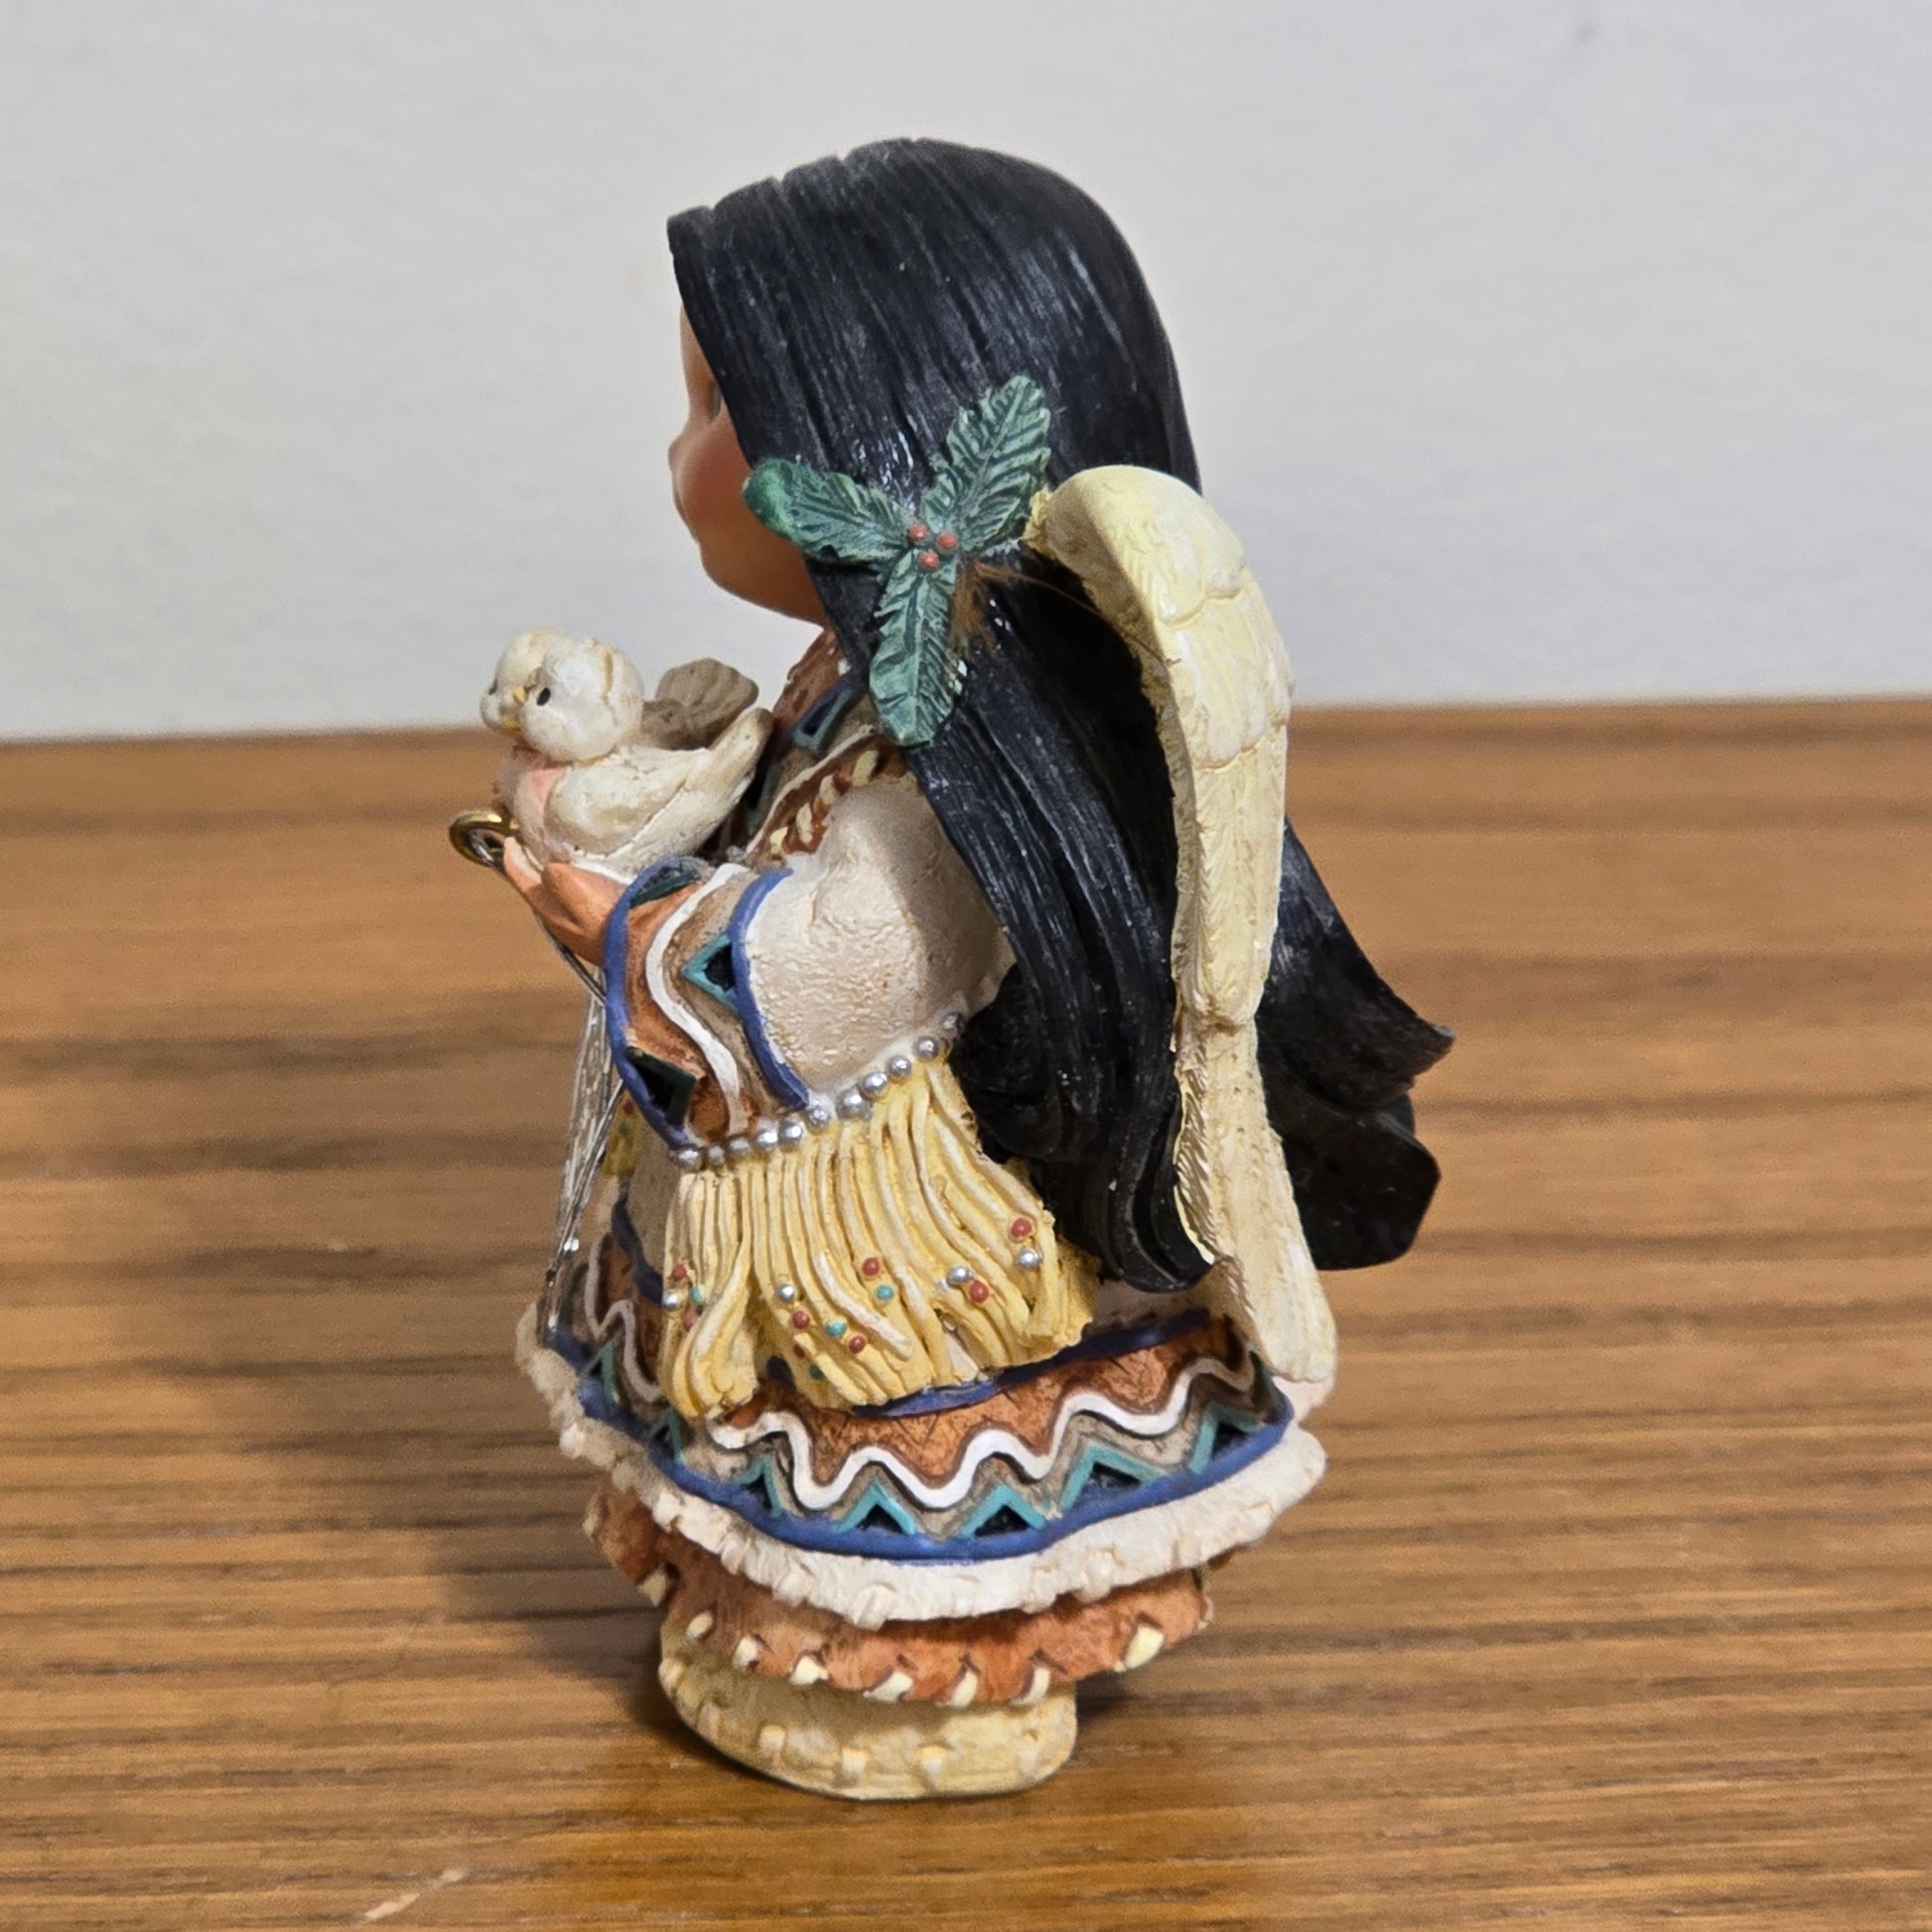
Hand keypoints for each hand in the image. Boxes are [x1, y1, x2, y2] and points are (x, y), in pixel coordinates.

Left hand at [500, 836, 625, 965]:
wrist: (649, 943)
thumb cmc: (610, 917)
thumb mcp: (573, 886)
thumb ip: (554, 875)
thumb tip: (550, 869)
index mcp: (548, 910)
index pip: (520, 879)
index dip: (511, 856)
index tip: (511, 839)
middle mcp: (561, 922)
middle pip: (538, 888)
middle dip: (534, 865)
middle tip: (537, 843)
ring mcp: (583, 928)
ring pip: (561, 895)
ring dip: (560, 875)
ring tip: (566, 854)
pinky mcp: (605, 928)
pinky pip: (585, 900)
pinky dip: (582, 883)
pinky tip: (596, 875)